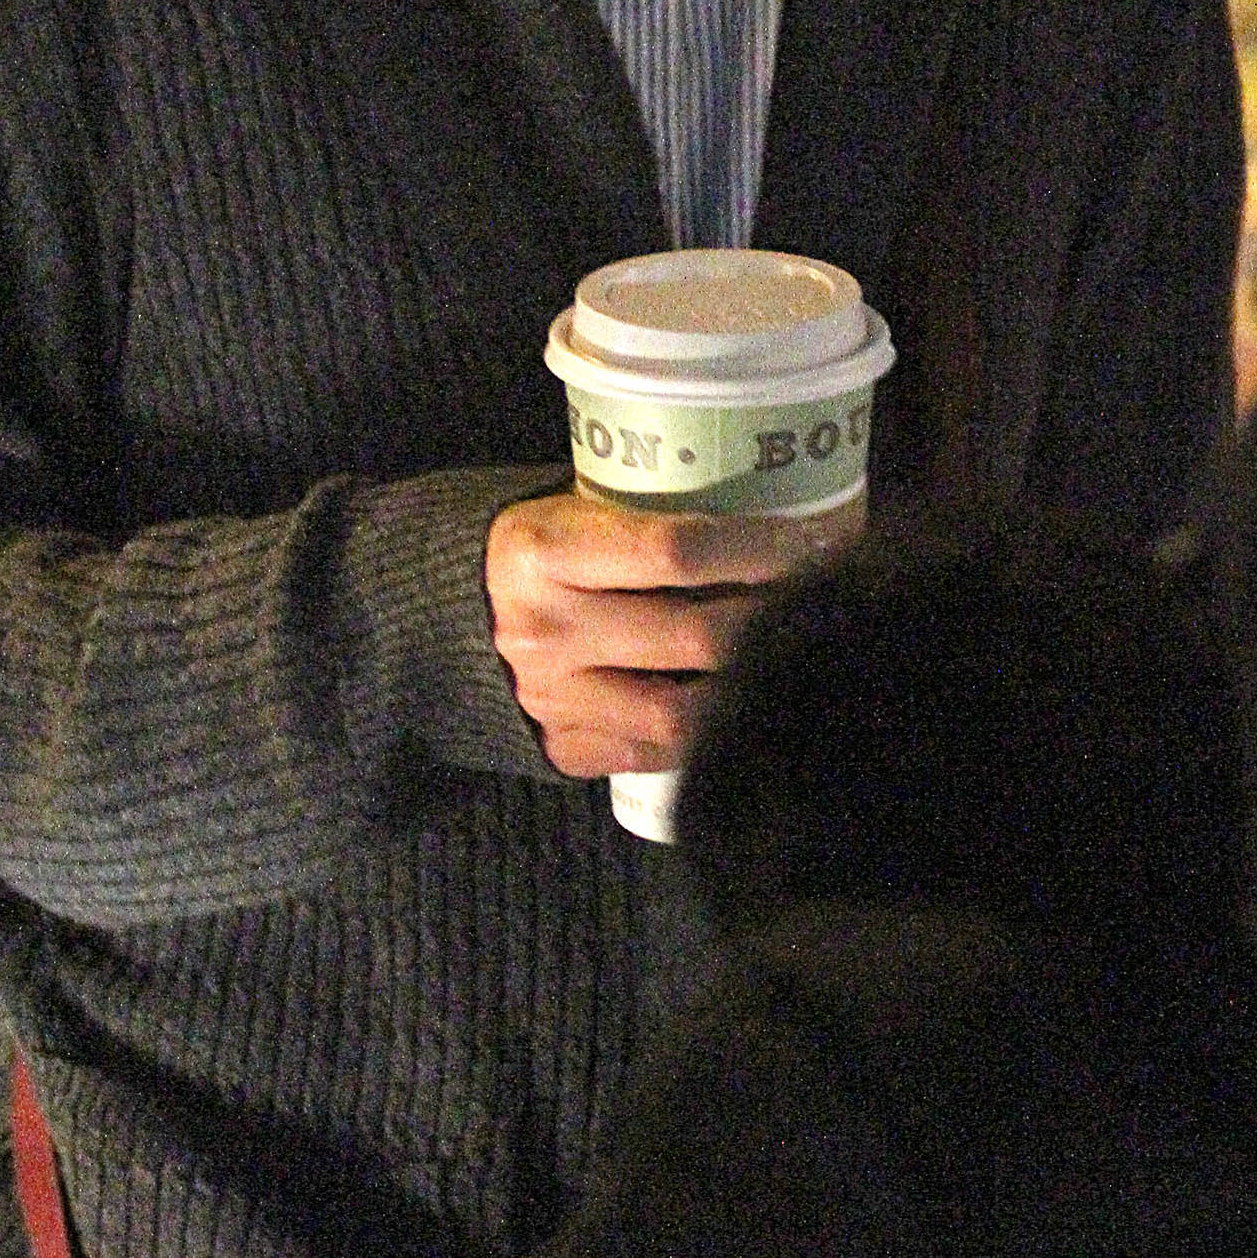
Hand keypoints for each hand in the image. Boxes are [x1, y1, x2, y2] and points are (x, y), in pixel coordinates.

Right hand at [486, 485, 823, 778]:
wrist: (441, 615)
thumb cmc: (539, 544)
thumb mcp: (572, 505)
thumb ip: (649, 516)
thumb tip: (777, 511)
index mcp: (546, 550)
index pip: (675, 550)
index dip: (754, 549)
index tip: (807, 541)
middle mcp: (546, 628)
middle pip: (693, 636)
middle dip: (770, 619)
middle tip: (815, 601)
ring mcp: (551, 698)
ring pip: (680, 713)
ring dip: (745, 685)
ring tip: (784, 657)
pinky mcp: (560, 747)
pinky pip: (653, 752)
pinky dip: (704, 731)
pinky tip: (736, 700)